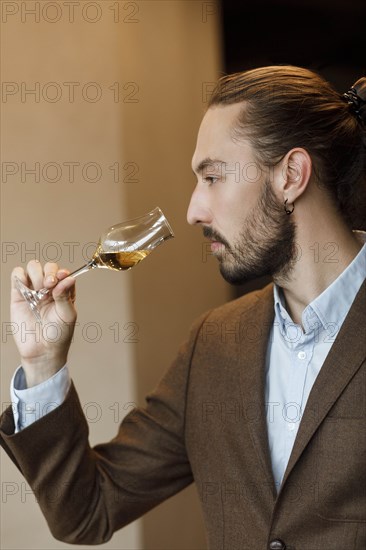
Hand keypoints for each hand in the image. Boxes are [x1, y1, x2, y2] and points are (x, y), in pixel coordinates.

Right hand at [11, 260, 76, 386]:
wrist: (41, 351)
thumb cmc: (58, 335)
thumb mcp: (67, 315)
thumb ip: (65, 295)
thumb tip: (69, 277)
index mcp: (64, 291)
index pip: (63, 273)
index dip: (61, 272)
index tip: (60, 278)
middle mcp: (49, 289)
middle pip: (48, 267)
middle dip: (49, 272)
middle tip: (48, 285)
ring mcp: (34, 290)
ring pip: (33, 267)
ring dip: (36, 273)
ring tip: (38, 290)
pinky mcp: (18, 295)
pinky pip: (17, 276)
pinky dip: (20, 275)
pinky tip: (26, 288)